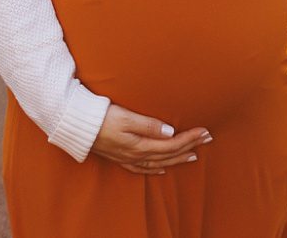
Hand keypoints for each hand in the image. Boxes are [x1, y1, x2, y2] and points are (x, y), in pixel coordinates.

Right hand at [91, 103, 211, 173]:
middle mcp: (136, 155)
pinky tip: (162, 168)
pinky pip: (143, 168)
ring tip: (193, 155)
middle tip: (207, 139)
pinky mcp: (121, 158)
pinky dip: (156, 168)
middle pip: (168, 154)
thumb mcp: (126, 117)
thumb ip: (148, 124)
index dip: (190, 138)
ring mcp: (128, 158)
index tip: (205, 132)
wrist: (78, 126)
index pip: (171, 144)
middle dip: (189, 147)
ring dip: (177, 158)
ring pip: (159, 163)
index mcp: (140, 145)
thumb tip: (169, 131)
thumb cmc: (102, 117)